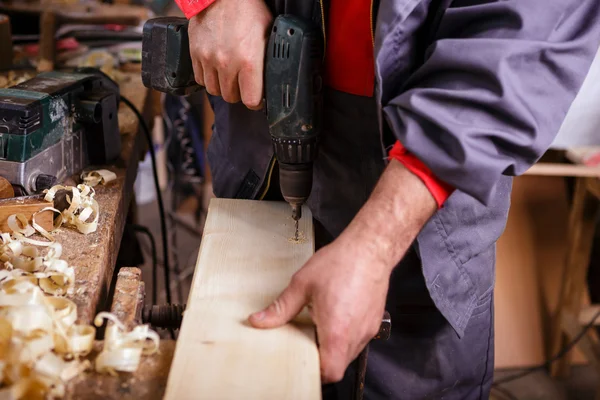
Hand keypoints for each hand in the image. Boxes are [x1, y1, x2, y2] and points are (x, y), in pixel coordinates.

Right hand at [188, 0, 271, 108]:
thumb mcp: (267, 35)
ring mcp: (209, 59)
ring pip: (215, 90)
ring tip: (229, 75)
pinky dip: (208, 77)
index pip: (251, 100)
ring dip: (223, 86)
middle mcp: (227, 63)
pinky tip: (216, 69)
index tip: (257, 98)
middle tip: (243, 84)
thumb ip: (265, 61)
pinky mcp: (195, 54)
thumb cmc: (248, 10)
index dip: (256, 102)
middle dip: (239, 93)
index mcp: (249, 61)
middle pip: (231, 97)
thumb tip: (268, 81)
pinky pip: (200, 79)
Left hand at [249, 236, 391, 382]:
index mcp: (337, 330)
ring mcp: (367, 329)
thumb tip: (260, 320)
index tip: (304, 360)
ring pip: (349, 353)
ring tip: (322, 325)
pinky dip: (345, 336)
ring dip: (334, 347)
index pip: (331, 371)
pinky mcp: (374, 322)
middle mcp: (355, 334)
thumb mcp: (303, 284)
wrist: (370, 247)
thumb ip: (281, 307)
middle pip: (339, 365)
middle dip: (322, 358)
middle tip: (307, 340)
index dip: (316, 372)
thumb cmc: (341, 262)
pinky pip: (358, 340)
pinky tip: (336, 316)